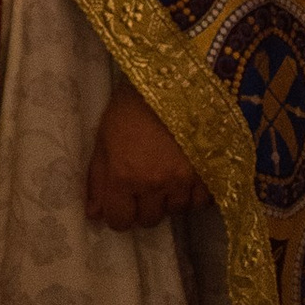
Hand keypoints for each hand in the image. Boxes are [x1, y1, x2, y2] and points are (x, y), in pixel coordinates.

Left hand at [84, 76, 207, 231]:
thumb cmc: (129, 108)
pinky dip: (194, 194)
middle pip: (149, 220)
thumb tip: (94, 214)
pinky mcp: (209, 172)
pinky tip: (187, 176)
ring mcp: (184, 180)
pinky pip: (201, 201)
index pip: (120, 221)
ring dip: (169, 200)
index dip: (119, 216)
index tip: (122, 204)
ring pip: (176, 211)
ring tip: (166, 177)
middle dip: (144, 208)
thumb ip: (98, 179)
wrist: (171, 83)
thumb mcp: (103, 139)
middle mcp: (153, 184)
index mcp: (122, 176)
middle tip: (144, 187)